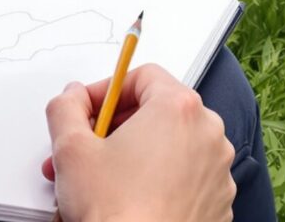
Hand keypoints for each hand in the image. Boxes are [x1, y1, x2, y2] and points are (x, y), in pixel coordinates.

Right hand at [42, 64, 235, 221]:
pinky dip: (162, 181)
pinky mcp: (218, 200)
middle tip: (88, 147)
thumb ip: (66, 109)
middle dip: (116, 128)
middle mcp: (208, 133)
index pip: (142, 76)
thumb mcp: (71, 150)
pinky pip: (188, 177)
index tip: (88, 110)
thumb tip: (71, 98)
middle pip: (158, 112)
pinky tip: (132, 198)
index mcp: (179, 108)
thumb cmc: (117, 212)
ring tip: (104, 180)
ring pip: (172, 146)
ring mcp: (218, 169)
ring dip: (136, 155)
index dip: (107, 91)